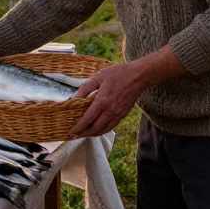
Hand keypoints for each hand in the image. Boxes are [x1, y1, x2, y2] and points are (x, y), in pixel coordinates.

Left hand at [69, 45, 187, 137]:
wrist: (138, 76)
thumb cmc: (117, 74)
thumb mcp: (98, 77)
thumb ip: (85, 88)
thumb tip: (74, 98)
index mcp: (102, 101)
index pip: (87, 119)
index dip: (78, 126)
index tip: (71, 130)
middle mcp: (110, 111)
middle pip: (95, 128)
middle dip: (84, 133)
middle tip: (76, 134)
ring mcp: (118, 114)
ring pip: (104, 130)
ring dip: (93, 134)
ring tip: (85, 133)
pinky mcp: (123, 114)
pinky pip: (111, 126)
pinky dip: (103, 130)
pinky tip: (97, 129)